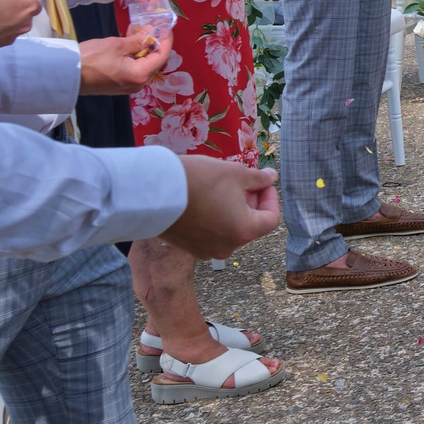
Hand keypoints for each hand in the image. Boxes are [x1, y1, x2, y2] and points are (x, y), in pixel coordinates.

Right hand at [79, 32, 172, 94]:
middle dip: (154, 41)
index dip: (166, 39)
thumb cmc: (91, 58)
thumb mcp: (117, 45)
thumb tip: (152, 30)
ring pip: (143, 63)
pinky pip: (133, 67)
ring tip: (139, 28)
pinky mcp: (119, 83)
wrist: (65, 74)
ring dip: (142, 45)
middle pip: (154, 60)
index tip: (166, 26)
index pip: (162, 55)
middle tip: (152, 24)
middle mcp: (138, 83)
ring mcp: (128, 85)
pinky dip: (133, 53)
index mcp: (140, 75)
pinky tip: (129, 39)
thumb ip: (138, 39)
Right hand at [164, 156, 282, 257]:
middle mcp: (228, 247)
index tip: (262, 183)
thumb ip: (259, 179)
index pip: (271, 219)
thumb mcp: (235, 173)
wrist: (152, 192)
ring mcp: (206, 250)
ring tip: (220, 188)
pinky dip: (214, 219)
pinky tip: (204, 200)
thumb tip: (271, 178)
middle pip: (250, 225)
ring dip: (232, 210)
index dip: (270, 198)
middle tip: (240, 181)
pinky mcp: (189, 248)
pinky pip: (210, 234)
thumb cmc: (198, 180)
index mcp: (244, 231)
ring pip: (230, 229)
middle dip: (250, 202)